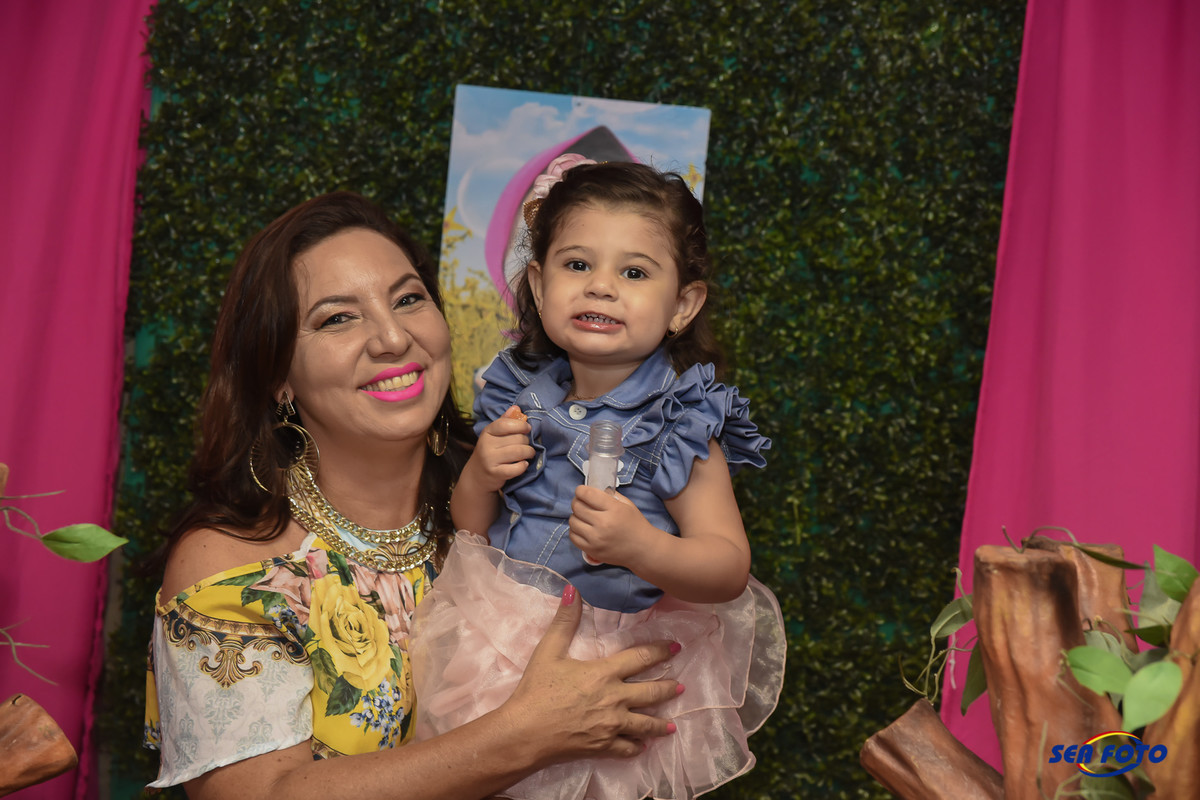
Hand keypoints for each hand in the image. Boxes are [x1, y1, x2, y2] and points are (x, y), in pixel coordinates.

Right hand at [462, 405, 534, 492]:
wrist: (476, 475)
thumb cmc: (490, 452)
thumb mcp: (494, 435)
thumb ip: (505, 421)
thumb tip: (516, 408)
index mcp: (487, 432)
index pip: (505, 424)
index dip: (520, 425)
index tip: (528, 428)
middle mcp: (486, 445)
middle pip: (516, 439)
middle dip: (527, 441)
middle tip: (527, 445)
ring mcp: (490, 460)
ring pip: (518, 452)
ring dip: (529, 452)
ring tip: (529, 453)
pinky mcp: (495, 473)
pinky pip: (516, 468)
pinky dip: (523, 466)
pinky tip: (523, 464)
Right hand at [504, 585, 679, 764]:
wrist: (526, 732)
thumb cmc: (536, 690)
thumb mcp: (548, 651)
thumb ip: (564, 621)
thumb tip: (572, 590)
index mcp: (604, 673)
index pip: (640, 658)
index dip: (660, 651)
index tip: (676, 648)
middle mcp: (615, 699)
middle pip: (651, 693)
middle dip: (669, 689)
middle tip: (681, 687)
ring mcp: (611, 726)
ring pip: (645, 725)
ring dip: (660, 724)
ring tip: (672, 725)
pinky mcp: (603, 747)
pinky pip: (627, 749)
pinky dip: (636, 747)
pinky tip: (642, 747)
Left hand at [568, 486, 655, 568]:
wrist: (643, 549)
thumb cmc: (636, 525)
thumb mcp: (627, 505)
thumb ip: (610, 496)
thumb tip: (592, 490)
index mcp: (614, 509)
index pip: (587, 494)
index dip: (580, 490)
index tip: (581, 491)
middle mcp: (603, 524)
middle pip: (577, 507)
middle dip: (577, 501)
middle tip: (581, 503)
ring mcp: (596, 539)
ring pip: (573, 521)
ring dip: (576, 516)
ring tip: (583, 517)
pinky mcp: (592, 550)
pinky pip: (573, 536)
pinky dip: (575, 530)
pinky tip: (582, 528)